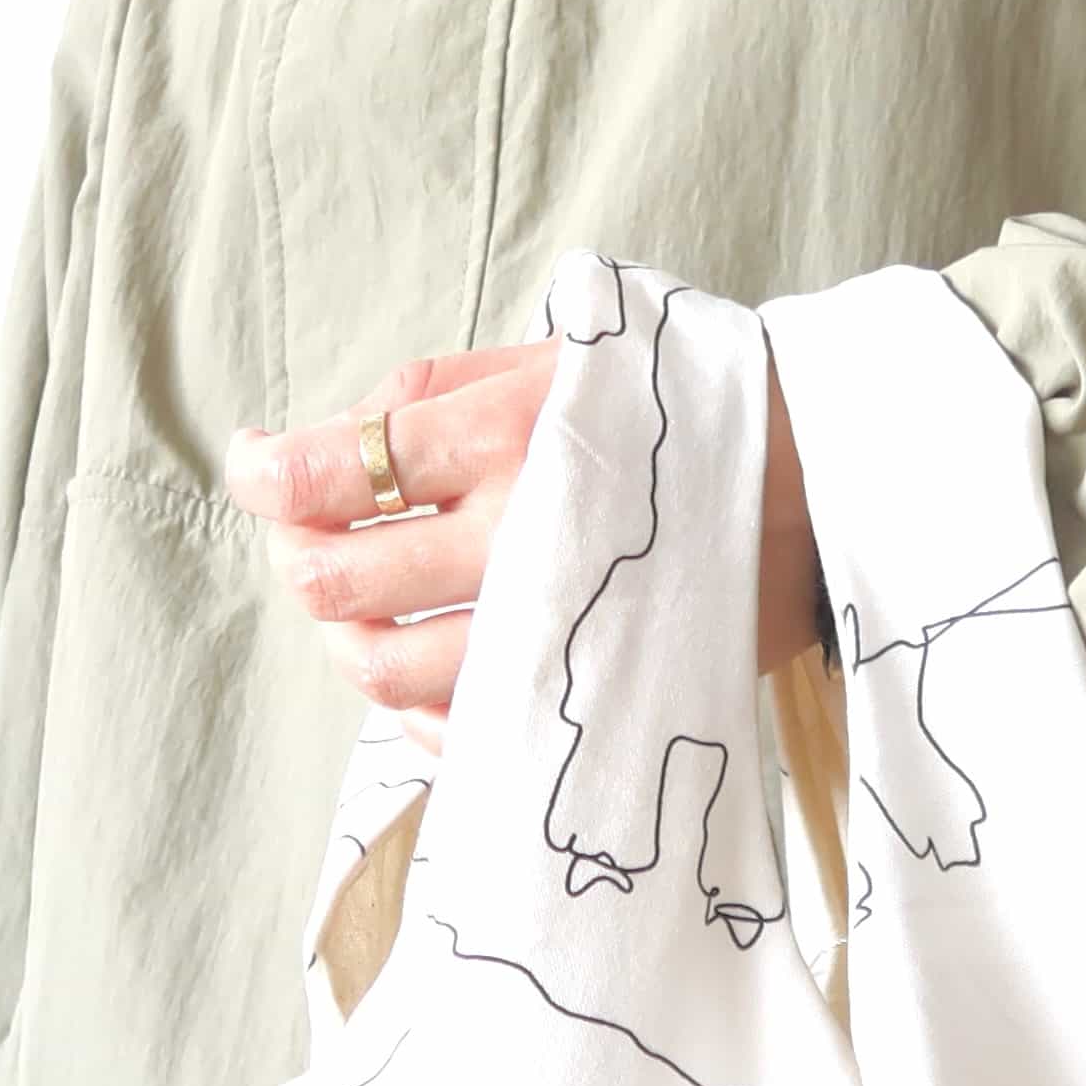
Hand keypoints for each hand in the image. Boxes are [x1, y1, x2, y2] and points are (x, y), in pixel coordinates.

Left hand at [227, 340, 823, 747]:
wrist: (832, 484)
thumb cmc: (690, 406)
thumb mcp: (569, 351)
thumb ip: (440, 384)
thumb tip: (334, 434)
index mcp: (512, 434)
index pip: (334, 468)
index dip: (263, 471)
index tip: (254, 463)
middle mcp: (521, 538)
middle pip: (338, 581)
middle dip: (296, 557)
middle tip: (304, 534)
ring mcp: (551, 634)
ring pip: (382, 671)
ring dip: (342, 639)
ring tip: (355, 606)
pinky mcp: (586, 697)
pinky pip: (458, 734)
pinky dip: (415, 709)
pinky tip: (423, 666)